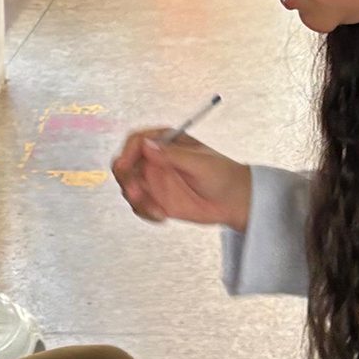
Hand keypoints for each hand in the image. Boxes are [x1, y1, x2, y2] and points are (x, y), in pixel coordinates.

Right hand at [110, 129, 253, 230]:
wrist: (233, 202)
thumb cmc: (222, 175)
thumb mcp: (200, 163)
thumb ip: (173, 155)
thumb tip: (147, 146)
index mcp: (166, 141)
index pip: (137, 141)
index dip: (127, 153)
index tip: (125, 166)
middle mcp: (155, 159)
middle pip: (126, 164)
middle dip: (126, 179)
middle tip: (136, 193)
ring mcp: (154, 180)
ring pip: (129, 187)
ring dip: (136, 200)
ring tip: (156, 211)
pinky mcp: (156, 199)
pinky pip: (140, 206)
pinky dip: (145, 212)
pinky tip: (162, 216)